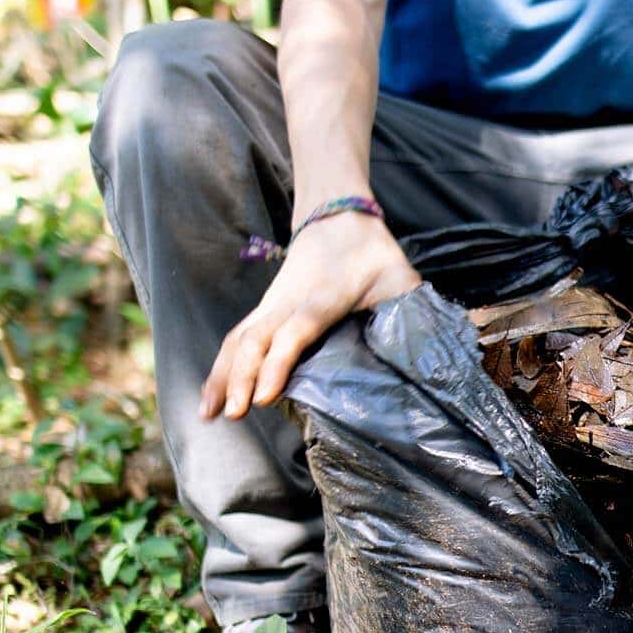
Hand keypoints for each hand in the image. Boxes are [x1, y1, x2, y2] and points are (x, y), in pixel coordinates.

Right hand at [201, 209, 420, 420]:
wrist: (337, 217)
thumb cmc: (373, 254)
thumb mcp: (400, 278)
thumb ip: (411, 312)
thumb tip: (425, 359)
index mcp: (323, 297)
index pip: (294, 332)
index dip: (277, 364)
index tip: (264, 396)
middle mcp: (288, 302)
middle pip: (254, 340)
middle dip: (239, 377)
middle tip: (234, 415)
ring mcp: (271, 305)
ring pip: (238, 340)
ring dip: (221, 375)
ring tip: (208, 413)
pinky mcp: (264, 310)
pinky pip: (235, 338)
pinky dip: (219, 366)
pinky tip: (209, 395)